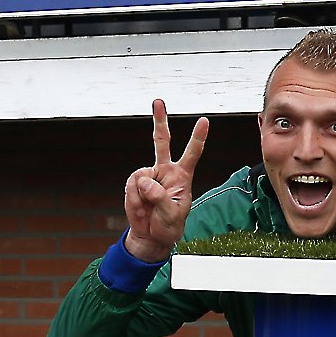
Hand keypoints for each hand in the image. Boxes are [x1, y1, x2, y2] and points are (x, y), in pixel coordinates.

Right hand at [123, 99, 208, 262]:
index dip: (197, 138)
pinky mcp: (134, 182)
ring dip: (143, 196)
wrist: (150, 235)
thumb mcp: (171, 215)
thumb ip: (160, 198)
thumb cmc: (168, 226)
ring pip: (142, 177)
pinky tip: (141, 207)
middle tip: (158, 101)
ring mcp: (149, 175)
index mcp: (182, 176)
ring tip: (149, 209)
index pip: (192, 154)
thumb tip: (145, 181)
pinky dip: (134, 199)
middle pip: (162, 141)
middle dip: (159, 121)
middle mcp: (166, 171)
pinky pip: (131, 186)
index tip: (204, 121)